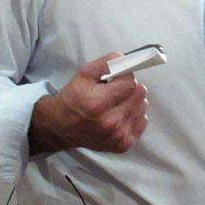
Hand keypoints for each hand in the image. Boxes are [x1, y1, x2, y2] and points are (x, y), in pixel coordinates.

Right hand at [29, 54, 148, 154]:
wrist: (61, 126)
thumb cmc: (74, 97)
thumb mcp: (84, 73)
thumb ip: (106, 63)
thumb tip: (126, 60)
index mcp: (98, 103)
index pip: (130, 83)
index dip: (124, 77)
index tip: (116, 78)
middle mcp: (110, 122)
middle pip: (140, 95)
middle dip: (130, 88)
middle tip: (116, 90)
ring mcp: (118, 136)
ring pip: (142, 107)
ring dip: (133, 102)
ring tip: (117, 103)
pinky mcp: (123, 144)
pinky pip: (142, 122)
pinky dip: (134, 115)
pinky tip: (120, 114)